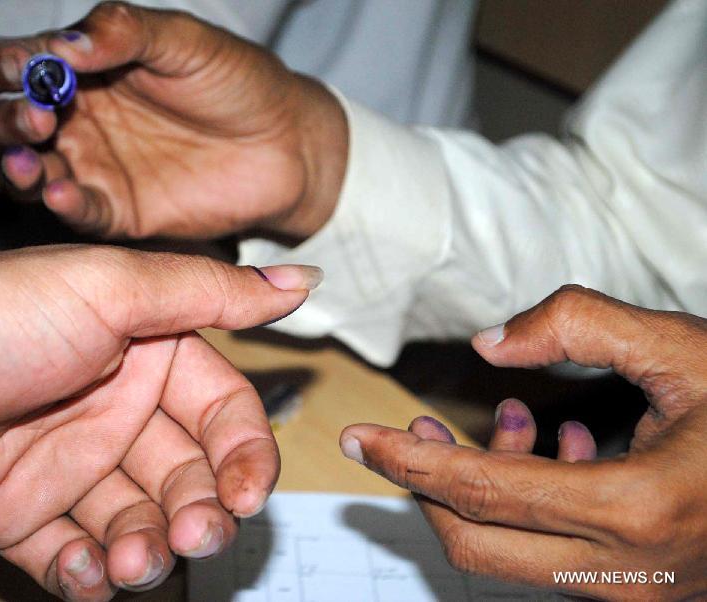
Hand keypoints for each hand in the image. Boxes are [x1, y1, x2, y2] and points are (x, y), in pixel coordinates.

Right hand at [0, 1, 347, 239]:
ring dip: (17, 167)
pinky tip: (64, 194)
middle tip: (36, 118)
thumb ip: (124, 33)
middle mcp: (74, 120)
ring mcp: (92, 168)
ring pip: (28, 171)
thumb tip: (61, 44)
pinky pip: (78, 212)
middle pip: (3, 122)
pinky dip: (64, 205)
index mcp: (78, 69)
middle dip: (5, 120)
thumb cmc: (235, 80)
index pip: (10, 63)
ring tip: (30, 160)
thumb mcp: (183, 41)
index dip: (0, 63)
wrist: (286, 143)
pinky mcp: (117, 212)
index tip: (19, 66)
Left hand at [0, 244, 321, 599]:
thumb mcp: (116, 289)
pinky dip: (84, 575)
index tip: (250, 493)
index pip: (223, 413)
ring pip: (137, 523)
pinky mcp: (22, 511)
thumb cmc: (8, 316)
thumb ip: (213, 293)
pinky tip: (83, 572)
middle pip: (188, 477)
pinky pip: (69, 555)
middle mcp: (116, 411)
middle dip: (200, 511)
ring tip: (129, 563)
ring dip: (146, 550)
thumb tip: (304, 280)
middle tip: (193, 534)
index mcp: (148, 356)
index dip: (245, 454)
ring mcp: (70, 465)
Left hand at [340, 285, 706, 600]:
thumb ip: (577, 324)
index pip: (481, 491)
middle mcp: (632, 569)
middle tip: (406, 431)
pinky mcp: (646, 588)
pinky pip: (557, 555)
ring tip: (505, 416)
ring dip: (487, 487)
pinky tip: (562, 444)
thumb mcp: (682, 344)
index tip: (359, 437)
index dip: (410, 461)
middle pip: (479, 542)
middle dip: (429, 485)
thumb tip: (489, 342)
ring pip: (515, 552)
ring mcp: (639, 590)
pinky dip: (534, 502)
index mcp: (637, 510)